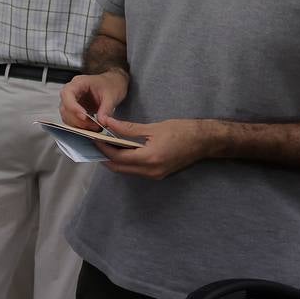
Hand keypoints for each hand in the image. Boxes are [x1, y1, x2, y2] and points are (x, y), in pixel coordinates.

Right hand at [59, 69, 128, 130]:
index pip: (67, 94)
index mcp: (78, 83)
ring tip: (95, 127)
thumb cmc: (110, 85)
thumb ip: (106, 109)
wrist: (113, 85)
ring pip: (67, 116)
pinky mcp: (74, 110)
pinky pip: (72, 120)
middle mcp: (71, 92)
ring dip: (79, 125)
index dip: (73, 106)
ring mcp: (71, 102)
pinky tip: (92, 127)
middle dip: (78, 120)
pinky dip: (81, 126)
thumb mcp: (111, 96)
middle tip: (94, 125)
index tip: (84, 116)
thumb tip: (101, 121)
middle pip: (65, 108)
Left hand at [94, 116, 214, 179]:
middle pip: (118, 167)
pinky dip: (125, 161)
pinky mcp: (157, 174)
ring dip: (114, 159)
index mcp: (149, 158)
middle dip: (104, 155)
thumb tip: (107, 123)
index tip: (93, 137)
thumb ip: (128, 128)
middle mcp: (150, 171)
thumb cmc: (183, 131)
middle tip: (95, 142)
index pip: (117, 156)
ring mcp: (154, 175)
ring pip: (126, 170)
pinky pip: (135, 170)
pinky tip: (121, 149)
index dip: (102, 147)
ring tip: (105, 144)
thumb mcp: (154, 127)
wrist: (206, 141)